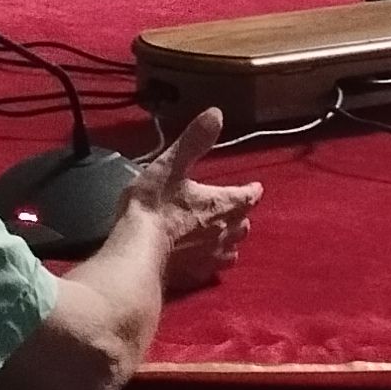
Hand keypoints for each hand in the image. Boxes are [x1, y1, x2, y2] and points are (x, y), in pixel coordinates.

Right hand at [129, 111, 257, 288]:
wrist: (136, 255)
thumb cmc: (154, 206)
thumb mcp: (171, 165)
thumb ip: (194, 140)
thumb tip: (217, 113)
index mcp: (222, 204)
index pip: (248, 196)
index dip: (251, 190)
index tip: (254, 187)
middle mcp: (224, 233)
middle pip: (243, 224)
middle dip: (240, 215)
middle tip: (233, 208)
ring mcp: (211, 258)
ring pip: (232, 248)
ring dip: (230, 239)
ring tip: (221, 233)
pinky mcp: (196, 276)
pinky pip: (213, 268)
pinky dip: (213, 260)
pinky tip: (203, 258)